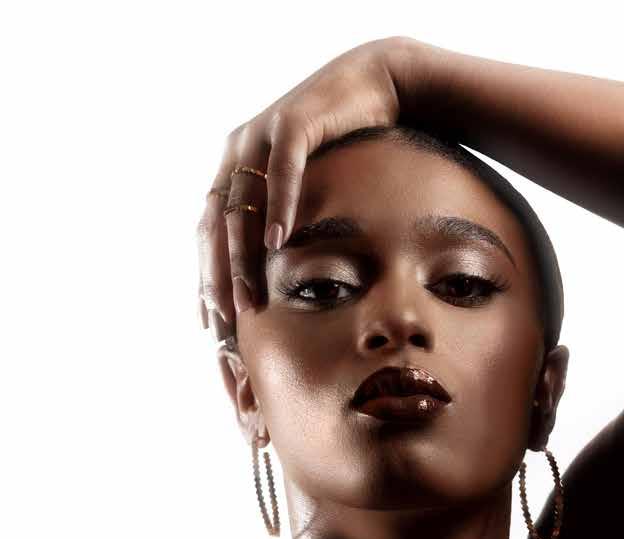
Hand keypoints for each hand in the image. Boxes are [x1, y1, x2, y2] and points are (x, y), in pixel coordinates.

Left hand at [196, 36, 415, 333]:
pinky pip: (281, 172)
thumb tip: (282, 275)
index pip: (209, 233)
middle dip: (219, 278)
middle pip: (216, 225)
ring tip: (249, 299)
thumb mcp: (307, 189)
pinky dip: (280, 210)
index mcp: (234, 170)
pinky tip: (281, 244)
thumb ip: (286, 220)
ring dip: (244, 257)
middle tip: (226, 322)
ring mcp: (261, 135)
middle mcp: (238, 151)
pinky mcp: (293, 122)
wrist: (372, 85)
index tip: (211, 323)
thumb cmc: (343, 144)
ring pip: (242, 206)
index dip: (206, 277)